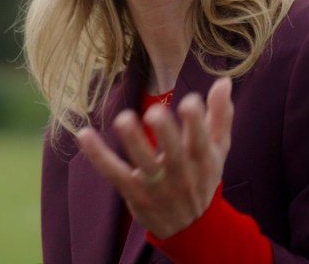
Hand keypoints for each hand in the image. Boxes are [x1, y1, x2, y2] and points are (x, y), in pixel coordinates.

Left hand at [76, 76, 233, 238]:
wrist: (192, 228)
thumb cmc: (202, 177)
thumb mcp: (218, 149)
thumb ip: (220, 115)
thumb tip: (223, 81)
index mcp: (203, 160)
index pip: (201, 141)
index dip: (197, 123)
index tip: (191, 101)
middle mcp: (181, 174)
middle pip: (174, 154)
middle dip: (165, 133)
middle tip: (155, 112)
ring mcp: (156, 185)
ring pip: (143, 164)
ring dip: (132, 141)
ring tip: (123, 118)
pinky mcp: (133, 192)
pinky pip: (113, 173)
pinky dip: (98, 155)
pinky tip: (84, 135)